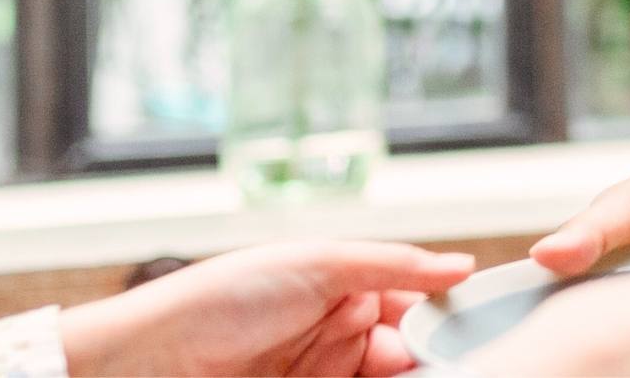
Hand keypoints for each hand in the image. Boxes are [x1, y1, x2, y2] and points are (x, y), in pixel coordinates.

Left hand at [53, 241, 474, 376]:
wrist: (150, 360)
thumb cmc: (222, 297)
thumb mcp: (316, 263)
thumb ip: (392, 264)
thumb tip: (462, 265)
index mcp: (345, 290)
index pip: (415, 309)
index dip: (445, 324)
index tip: (478, 340)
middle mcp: (338, 335)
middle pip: (407, 357)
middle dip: (428, 362)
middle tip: (447, 367)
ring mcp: (321, 375)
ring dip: (407, 376)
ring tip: (422, 372)